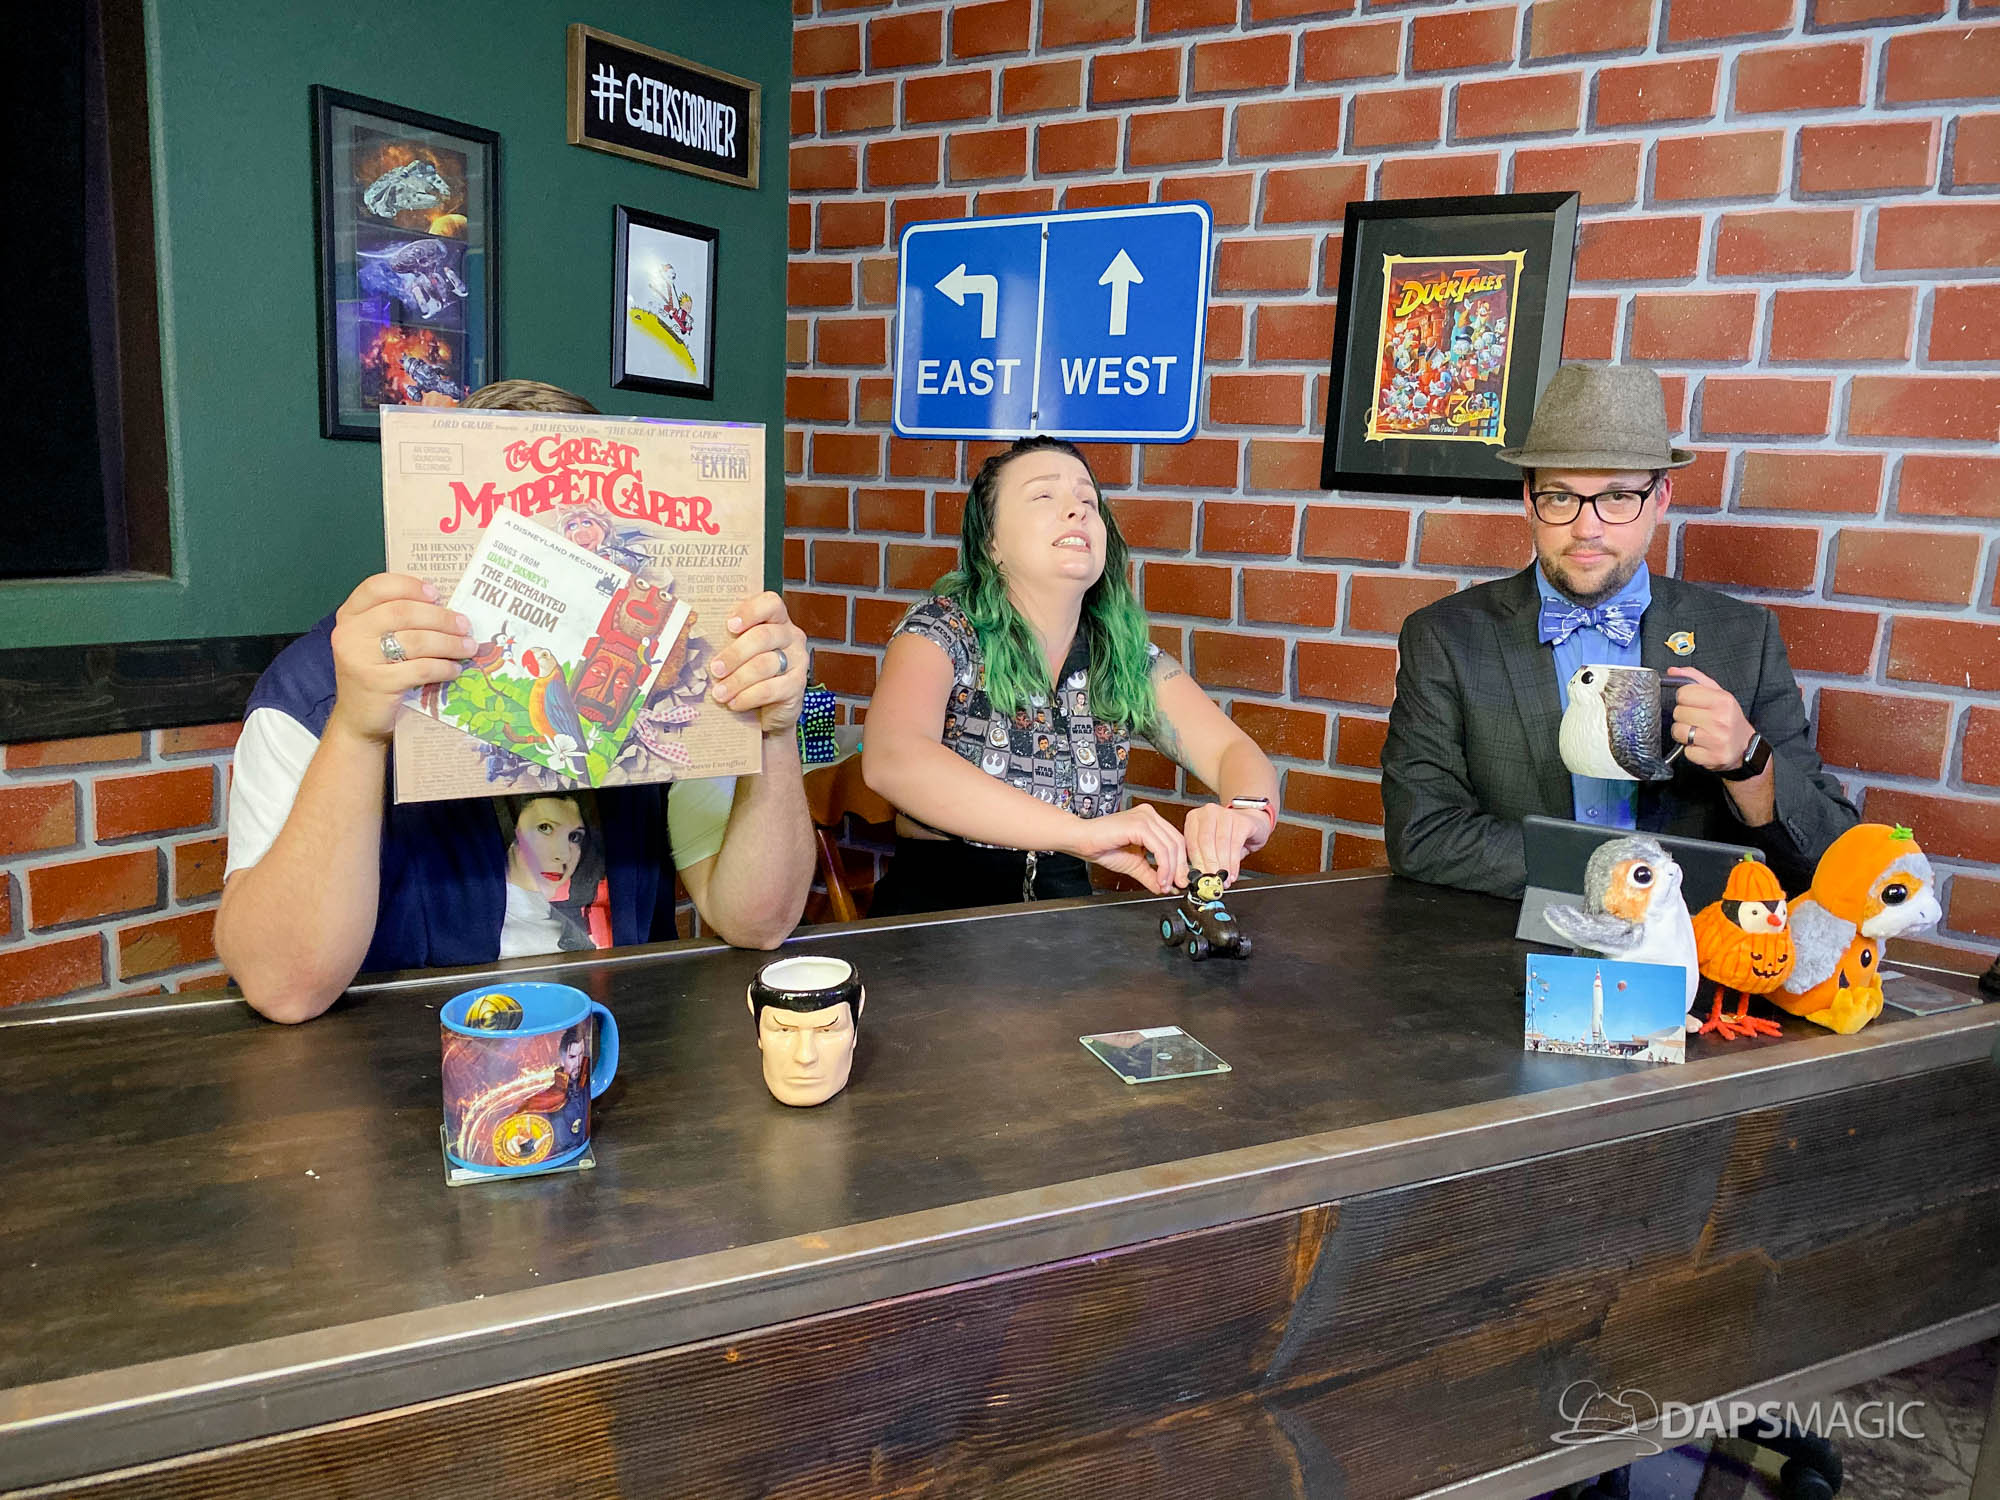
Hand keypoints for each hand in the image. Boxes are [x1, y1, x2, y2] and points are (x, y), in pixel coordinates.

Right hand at [326, 573, 472, 743]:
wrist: (358, 719)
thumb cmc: (376, 674)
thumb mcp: (375, 642)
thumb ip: (396, 621)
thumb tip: (445, 606)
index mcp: (350, 615)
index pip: (377, 586)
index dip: (410, 586)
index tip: (436, 593)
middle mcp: (349, 633)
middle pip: (403, 612)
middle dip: (441, 617)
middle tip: (465, 625)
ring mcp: (360, 659)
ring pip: (416, 640)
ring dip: (449, 643)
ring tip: (468, 647)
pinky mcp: (377, 683)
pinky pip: (421, 669)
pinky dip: (443, 667)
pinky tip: (454, 669)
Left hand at [710, 590, 807, 733]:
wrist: (768, 710)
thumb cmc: (748, 673)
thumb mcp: (739, 651)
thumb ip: (727, 639)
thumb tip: (696, 636)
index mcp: (776, 619)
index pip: (771, 603)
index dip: (750, 611)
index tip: (729, 625)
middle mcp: (791, 635)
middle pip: (763, 636)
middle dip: (735, 654)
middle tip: (715, 669)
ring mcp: (798, 660)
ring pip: (765, 664)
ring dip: (738, 680)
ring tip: (719, 693)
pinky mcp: (798, 685)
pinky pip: (771, 689)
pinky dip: (749, 697)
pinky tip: (734, 703)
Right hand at [1065, 805, 1187, 895]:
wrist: (1081, 841)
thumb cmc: (1102, 847)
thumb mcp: (1134, 865)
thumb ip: (1152, 874)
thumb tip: (1167, 888)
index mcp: (1151, 820)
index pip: (1175, 841)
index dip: (1181, 863)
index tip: (1179, 881)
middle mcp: (1150, 815)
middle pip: (1177, 842)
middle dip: (1179, 868)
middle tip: (1176, 886)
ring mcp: (1145, 817)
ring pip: (1171, 846)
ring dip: (1171, 871)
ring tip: (1165, 885)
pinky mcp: (1139, 824)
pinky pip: (1160, 849)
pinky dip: (1163, 867)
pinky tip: (1159, 878)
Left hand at [1180, 803, 1262, 887]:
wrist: (1251, 822)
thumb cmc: (1227, 835)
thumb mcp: (1210, 845)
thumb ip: (1202, 857)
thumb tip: (1197, 877)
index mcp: (1194, 818)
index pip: (1192, 843)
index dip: (1196, 863)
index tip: (1199, 879)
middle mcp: (1208, 812)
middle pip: (1205, 842)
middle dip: (1209, 865)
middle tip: (1211, 880)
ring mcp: (1225, 814)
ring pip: (1220, 844)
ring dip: (1222, 866)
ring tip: (1223, 879)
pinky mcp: (1241, 820)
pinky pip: (1236, 844)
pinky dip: (1233, 862)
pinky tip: (1233, 873)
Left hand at [1667, 666, 1755, 772]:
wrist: (1745, 747)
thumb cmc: (1729, 719)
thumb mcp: (1718, 694)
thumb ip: (1695, 679)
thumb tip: (1673, 671)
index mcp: (1723, 700)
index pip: (1684, 693)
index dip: (1685, 698)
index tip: (1693, 704)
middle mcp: (1721, 719)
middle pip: (1678, 712)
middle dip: (1684, 716)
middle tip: (1697, 720)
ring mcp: (1717, 740)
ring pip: (1678, 731)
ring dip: (1684, 733)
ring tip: (1698, 732)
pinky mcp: (1713, 757)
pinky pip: (1686, 751)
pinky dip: (1691, 750)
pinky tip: (1702, 745)